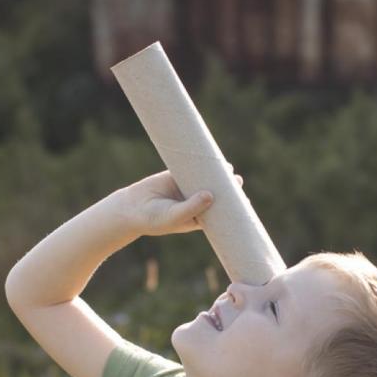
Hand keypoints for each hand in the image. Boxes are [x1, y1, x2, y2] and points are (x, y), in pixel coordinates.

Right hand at [120, 169, 242, 236]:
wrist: (132, 208)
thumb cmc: (155, 219)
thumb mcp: (175, 216)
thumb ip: (192, 207)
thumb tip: (211, 195)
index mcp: (199, 217)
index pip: (220, 213)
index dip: (232, 208)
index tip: (243, 202)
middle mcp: (196, 202)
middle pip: (217, 194)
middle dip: (228, 188)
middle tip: (238, 181)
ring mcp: (188, 187)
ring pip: (207, 178)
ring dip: (218, 173)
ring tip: (229, 167)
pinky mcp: (179, 175)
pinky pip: (194, 167)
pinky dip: (202, 162)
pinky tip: (213, 157)